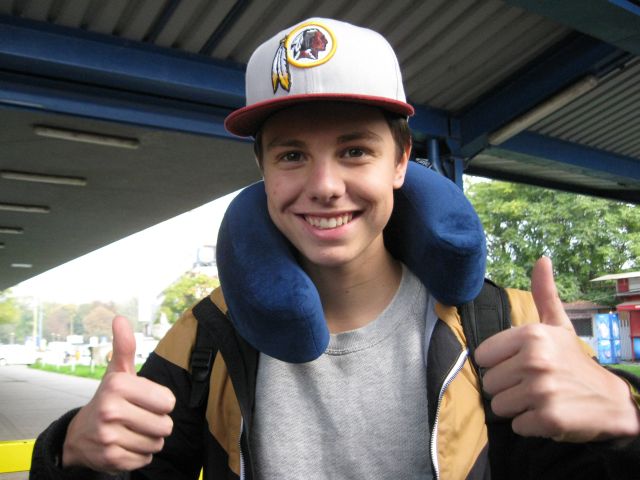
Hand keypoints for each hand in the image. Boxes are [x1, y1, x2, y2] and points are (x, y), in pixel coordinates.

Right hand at [62, 316, 175, 471]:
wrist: (79, 435)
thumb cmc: (109, 399)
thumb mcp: (117, 372)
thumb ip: (124, 347)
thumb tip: (119, 318)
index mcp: (117, 385)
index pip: (168, 401)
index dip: (161, 402)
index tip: (146, 399)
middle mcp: (110, 411)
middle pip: (165, 425)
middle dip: (157, 422)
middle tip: (139, 417)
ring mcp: (109, 437)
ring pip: (157, 443)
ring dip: (149, 439)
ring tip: (132, 430)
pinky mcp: (111, 460)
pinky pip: (145, 459)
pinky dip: (140, 454)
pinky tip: (125, 444)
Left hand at [475, 257, 639, 441]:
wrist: (613, 402)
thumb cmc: (574, 361)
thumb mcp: (558, 326)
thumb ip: (544, 294)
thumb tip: (542, 259)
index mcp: (531, 335)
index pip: (483, 356)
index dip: (500, 363)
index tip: (520, 364)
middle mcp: (535, 360)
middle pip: (489, 383)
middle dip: (508, 387)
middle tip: (534, 384)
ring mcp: (541, 390)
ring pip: (499, 406)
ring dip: (517, 407)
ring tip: (540, 398)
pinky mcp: (547, 418)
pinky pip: (516, 425)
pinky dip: (530, 425)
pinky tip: (548, 415)